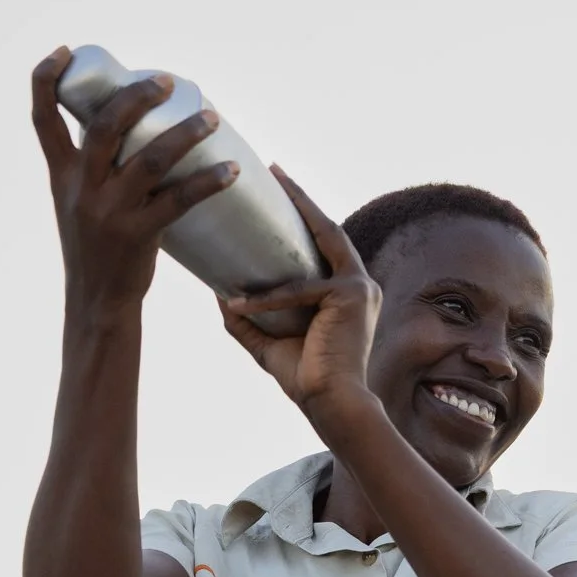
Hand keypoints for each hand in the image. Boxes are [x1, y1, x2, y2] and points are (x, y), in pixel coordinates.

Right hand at [31, 47, 238, 319]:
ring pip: (149, 159)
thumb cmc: (95, 246)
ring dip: (184, 134)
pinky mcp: (138, 235)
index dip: (46, 79)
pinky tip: (230, 171)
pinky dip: (208, 182)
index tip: (65, 51)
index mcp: (61, 175)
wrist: (97, 302)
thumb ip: (95, 167)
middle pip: (104, 127)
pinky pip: (179, 201)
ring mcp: (109, 212)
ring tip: (211, 118)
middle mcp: (81, 188)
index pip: (43, 118)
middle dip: (136, 97)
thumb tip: (130, 125)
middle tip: (166, 82)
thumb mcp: (78, 203)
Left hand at [220, 171, 380, 428]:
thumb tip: (217, 291)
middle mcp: (360, 285)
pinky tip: (237, 300)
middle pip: (329, 230)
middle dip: (302, 199)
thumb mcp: (268, 341)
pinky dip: (267, 298)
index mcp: (347, 293)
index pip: (324, 247)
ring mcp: (359, 288)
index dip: (303, 218)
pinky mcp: (350, 297)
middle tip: (275, 171)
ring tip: (272, 187)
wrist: (332, 405)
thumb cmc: (307, 378)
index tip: (278, 191)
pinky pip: (300, 289)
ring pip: (325, 239)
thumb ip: (247, 317)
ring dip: (300, 209)